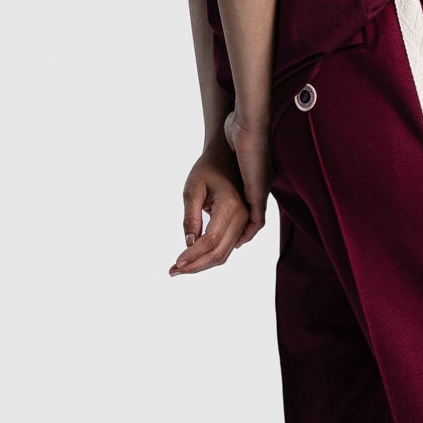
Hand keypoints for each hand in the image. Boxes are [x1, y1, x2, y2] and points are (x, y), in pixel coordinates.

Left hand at [169, 121, 269, 274]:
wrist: (228, 152)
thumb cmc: (208, 167)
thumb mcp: (192, 188)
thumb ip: (190, 217)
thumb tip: (189, 244)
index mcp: (231, 205)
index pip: (210, 240)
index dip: (192, 256)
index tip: (174, 265)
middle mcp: (244, 214)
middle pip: (221, 252)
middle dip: (196, 266)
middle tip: (174, 271)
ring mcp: (248, 218)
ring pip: (227, 251)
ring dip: (204, 263)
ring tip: (182, 267)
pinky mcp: (246, 220)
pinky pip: (231, 244)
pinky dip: (214, 254)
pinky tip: (197, 257)